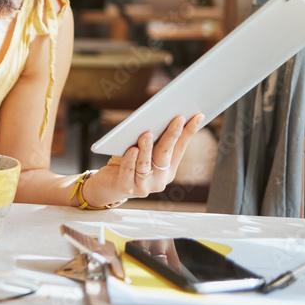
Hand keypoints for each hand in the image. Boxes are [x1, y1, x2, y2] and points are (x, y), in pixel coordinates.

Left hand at [84, 114, 203, 206]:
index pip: (180, 148)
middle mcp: (159, 179)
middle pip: (165, 155)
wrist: (107, 186)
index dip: (188, 132)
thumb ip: (152, 140)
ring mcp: (144, 186)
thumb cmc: (126, 163)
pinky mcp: (126, 188)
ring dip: (147, 148)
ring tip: (147, 134)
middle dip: (172, 135)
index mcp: (168, 170)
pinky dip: (130, 160)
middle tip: (177, 119)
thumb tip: (158, 115)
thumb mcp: (142, 150)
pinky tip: (131, 150)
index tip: (197, 116)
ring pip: (146, 164)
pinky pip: (128, 172)